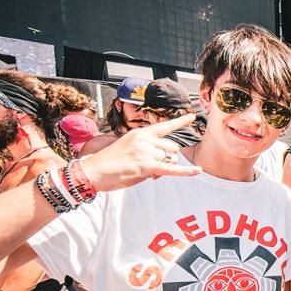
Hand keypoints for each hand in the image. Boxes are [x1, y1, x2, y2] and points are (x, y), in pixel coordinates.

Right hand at [78, 114, 201, 191]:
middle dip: (166, 159)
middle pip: (171, 149)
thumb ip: (148, 151)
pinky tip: (197, 171)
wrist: (93, 171)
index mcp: (141, 133)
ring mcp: (146, 152)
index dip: (179, 122)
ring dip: (162, 169)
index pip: (164, 126)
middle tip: (149, 167)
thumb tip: (164, 162)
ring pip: (169, 161)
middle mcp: (145, 139)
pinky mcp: (146, 165)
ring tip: (144, 172)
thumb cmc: (110, 162)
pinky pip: (171, 169)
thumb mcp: (130, 149)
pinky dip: (185, 172)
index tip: (191, 118)